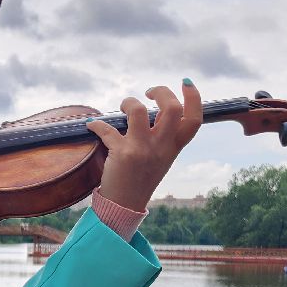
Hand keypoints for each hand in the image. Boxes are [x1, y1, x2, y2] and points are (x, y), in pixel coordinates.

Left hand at [86, 80, 203, 210]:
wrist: (125, 204)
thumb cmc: (141, 178)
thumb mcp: (161, 157)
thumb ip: (163, 135)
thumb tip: (157, 110)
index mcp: (173, 147)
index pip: (194, 120)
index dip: (194, 97)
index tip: (185, 82)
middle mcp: (161, 147)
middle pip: (172, 109)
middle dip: (161, 91)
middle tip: (149, 92)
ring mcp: (142, 150)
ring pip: (138, 111)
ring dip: (129, 102)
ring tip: (124, 106)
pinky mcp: (122, 154)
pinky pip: (106, 129)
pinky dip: (96, 125)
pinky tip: (91, 125)